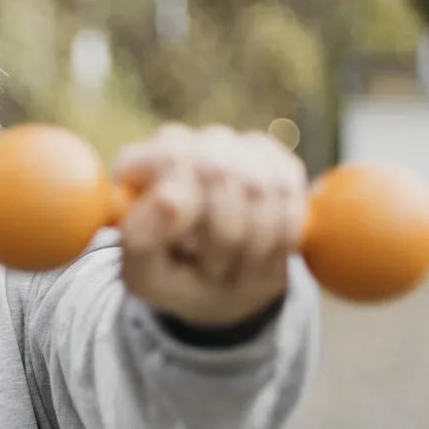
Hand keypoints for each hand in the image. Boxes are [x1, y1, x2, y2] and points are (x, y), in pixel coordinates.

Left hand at [115, 124, 307, 327]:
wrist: (219, 286)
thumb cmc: (172, 276)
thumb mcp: (144, 274)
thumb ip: (141, 240)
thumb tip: (169, 200)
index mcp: (138, 163)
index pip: (169, 159)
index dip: (185, 208)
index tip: (185, 248)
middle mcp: (185, 142)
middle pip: (217, 171)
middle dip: (223, 236)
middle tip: (214, 270)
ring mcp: (232, 145)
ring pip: (259, 185)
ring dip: (252, 244)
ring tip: (236, 267)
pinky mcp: (276, 161)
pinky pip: (290, 194)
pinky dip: (280, 237)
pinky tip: (261, 255)